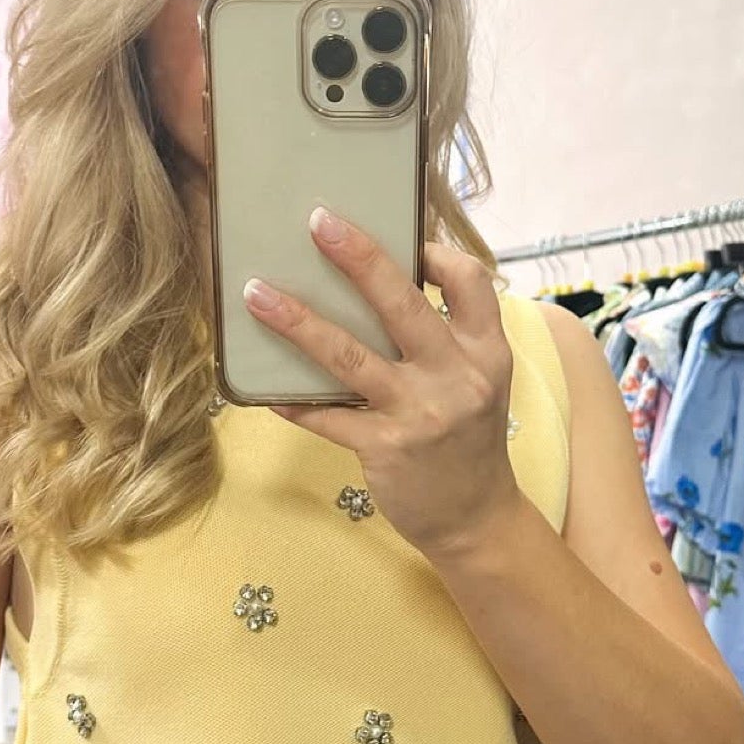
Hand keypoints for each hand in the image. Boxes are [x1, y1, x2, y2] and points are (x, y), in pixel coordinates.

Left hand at [241, 208, 518, 561]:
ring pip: (351, 356)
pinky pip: (328, 416)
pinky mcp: (385, 448)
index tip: (407, 240)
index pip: (471, 283)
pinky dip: (295, 401)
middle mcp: (458, 378)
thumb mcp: (479, 385)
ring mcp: (420, 414)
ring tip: (257, 293)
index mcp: (486, 354)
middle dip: (360, 258)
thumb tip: (387, 287)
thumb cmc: (470, 444)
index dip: (438, 254)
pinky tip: (266, 390)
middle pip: (404, 306)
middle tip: (319, 222)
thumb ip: (448, 341)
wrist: (477, 520)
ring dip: (300, 321)